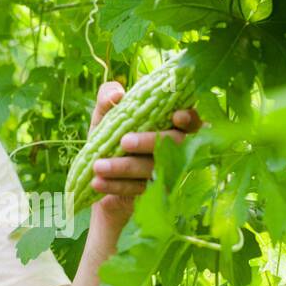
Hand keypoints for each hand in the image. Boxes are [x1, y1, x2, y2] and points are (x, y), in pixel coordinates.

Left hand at [85, 79, 203, 226]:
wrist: (95, 177)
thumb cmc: (107, 138)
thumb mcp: (103, 117)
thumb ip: (107, 98)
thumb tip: (117, 93)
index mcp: (166, 125)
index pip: (190, 121)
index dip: (189, 118)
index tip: (176, 116)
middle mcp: (171, 149)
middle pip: (173, 144)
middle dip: (148, 141)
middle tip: (124, 141)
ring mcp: (163, 172)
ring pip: (151, 169)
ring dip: (124, 167)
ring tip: (98, 166)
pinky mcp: (151, 192)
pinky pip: (137, 188)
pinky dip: (115, 185)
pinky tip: (97, 183)